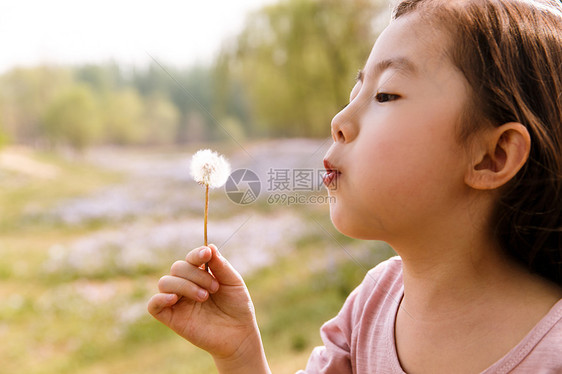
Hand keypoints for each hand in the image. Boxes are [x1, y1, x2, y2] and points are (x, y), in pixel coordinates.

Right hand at [147, 244, 261, 362]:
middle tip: (214, 288)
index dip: (196, 254)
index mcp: (200, 274)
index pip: (190, 258)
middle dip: (195, 274)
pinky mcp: (171, 318)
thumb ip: (220, 265)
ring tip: (204, 297)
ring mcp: (178, 301)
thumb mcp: (233, 282)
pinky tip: (174, 299)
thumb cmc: (237, 307)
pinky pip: (153, 305)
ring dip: (184, 285)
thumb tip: (209, 246)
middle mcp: (186, 285)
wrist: (239, 334)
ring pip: (165, 282)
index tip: (206, 254)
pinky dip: (159, 298)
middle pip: (177, 268)